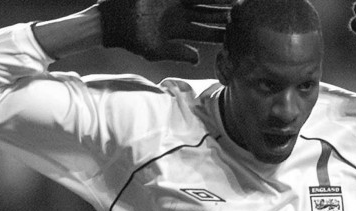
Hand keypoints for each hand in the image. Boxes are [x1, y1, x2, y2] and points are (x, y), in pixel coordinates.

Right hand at [97, 0, 232, 63]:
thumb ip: (178, 53)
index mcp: (180, 30)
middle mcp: (181, 15)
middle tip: (243, 10)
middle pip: (208, 13)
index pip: (206, 32)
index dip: (222, 32)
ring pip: (202, 0)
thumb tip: (198, 59)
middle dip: (225, 13)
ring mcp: (174, 2)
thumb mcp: (157, 50)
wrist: (113, 21)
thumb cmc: (133, 39)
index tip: (238, 33)